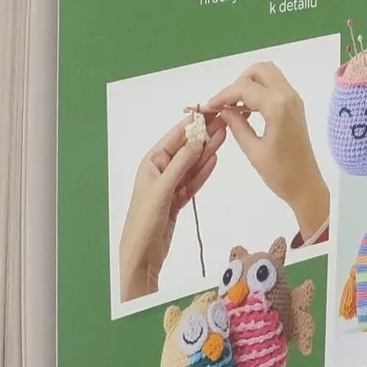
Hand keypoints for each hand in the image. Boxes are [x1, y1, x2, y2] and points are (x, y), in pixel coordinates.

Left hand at [118, 114, 224, 301]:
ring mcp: (170, 186)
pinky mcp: (177, 201)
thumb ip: (181, 164)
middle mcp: (160, 171)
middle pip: (185, 150)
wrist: (142, 254)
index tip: (210, 112)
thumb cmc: (145, 219)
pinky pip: (193, 182)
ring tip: (224, 136)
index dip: (192, 124)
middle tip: (224, 122)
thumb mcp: (162, 188)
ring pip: (191, 165)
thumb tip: (197, 140)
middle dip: (203, 136)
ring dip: (207, 152)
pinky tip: (214, 159)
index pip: (174, 138)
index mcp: (151, 163)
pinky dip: (203, 172)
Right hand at [203, 61, 329, 242]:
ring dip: (249, 84)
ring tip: (235, 108)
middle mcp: (288, 96)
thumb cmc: (280, 173)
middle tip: (227, 104)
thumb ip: (237, 125)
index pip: (244, 87)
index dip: (224, 95)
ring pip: (268, 74)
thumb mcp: (253, 151)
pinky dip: (259, 90)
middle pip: (259, 70)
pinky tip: (248, 111)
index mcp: (277, 107)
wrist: (306, 185)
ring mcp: (294, 99)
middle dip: (238, 82)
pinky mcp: (295, 105)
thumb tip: (222, 110)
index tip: (209, 106)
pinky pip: (275, 85)